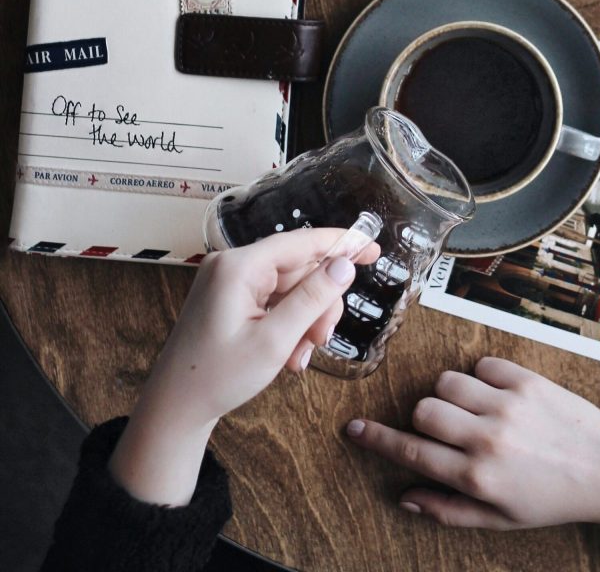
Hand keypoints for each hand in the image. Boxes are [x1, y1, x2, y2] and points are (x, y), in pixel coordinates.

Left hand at [109, 226, 378, 504]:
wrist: (174, 409)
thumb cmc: (218, 377)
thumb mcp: (274, 341)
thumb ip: (312, 299)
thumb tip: (345, 264)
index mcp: (239, 266)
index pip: (302, 242)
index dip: (341, 244)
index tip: (373, 249)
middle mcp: (233, 265)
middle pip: (300, 269)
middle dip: (318, 304)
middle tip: (322, 339)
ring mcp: (230, 281)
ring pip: (291, 288)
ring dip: (305, 320)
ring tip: (300, 356)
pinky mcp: (230, 297)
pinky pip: (274, 300)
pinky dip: (288, 324)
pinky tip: (289, 354)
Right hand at [347, 357, 599, 545]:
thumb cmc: (552, 499)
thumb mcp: (500, 519)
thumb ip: (448, 509)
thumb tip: (405, 495)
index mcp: (478, 476)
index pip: (413, 453)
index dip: (377, 440)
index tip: (353, 428)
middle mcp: (487, 437)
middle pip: (423, 409)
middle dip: (425, 418)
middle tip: (449, 430)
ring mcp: (507, 404)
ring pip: (448, 381)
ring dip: (452, 396)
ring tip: (476, 412)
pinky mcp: (526, 379)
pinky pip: (481, 365)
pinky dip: (482, 378)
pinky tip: (500, 397)